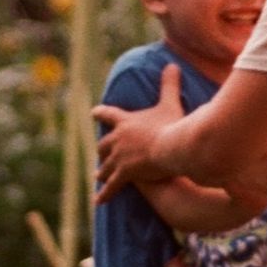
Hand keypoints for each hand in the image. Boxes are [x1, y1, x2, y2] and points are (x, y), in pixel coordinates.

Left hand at [93, 64, 188, 203]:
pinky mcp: (124, 174)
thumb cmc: (171, 125)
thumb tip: (172, 65)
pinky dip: (105, 193)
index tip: (93, 113)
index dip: (101, 113)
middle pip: (104, 144)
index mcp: (125, 122)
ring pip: (106, 165)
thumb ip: (169, 85)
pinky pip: (111, 185)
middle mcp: (117, 139)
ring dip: (102, 170)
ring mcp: (119, 158)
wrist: (170, 147)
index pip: (108, 114)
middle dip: (102, 149)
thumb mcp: (170, 103)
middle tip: (99, 153)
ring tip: (98, 176)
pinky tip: (98, 201)